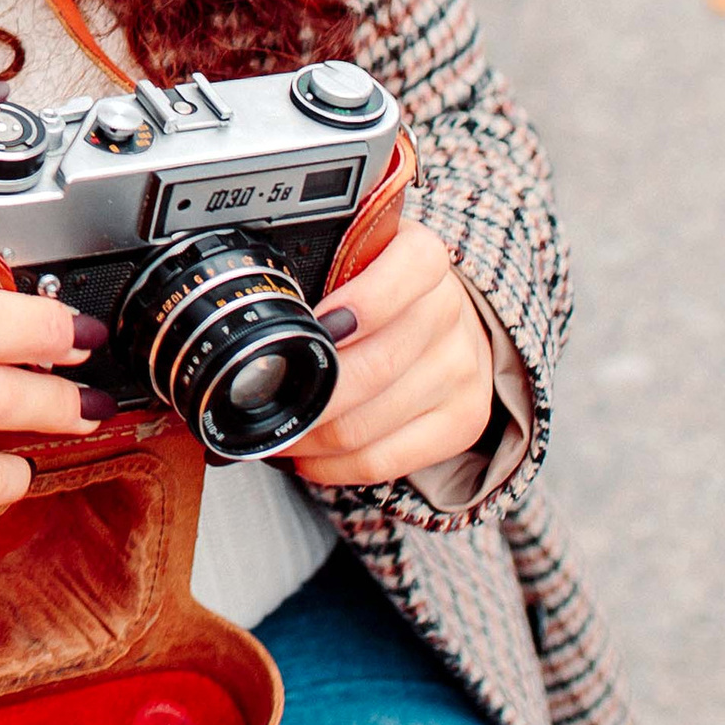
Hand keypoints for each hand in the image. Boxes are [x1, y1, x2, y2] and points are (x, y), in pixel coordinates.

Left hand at [284, 216, 494, 491]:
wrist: (445, 322)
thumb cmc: (380, 289)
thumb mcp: (353, 257)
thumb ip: (316, 264)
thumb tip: (261, 304)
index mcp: (422, 257)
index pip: (404, 273)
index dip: (358, 305)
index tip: (310, 325)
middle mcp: (450, 311)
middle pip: (370, 369)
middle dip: (305, 395)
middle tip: (261, 401)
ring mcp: (461, 369)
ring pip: (366, 424)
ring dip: (309, 438)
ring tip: (280, 430)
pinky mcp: (463, 419)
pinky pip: (384, 461)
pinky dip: (333, 467)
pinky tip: (311, 455)